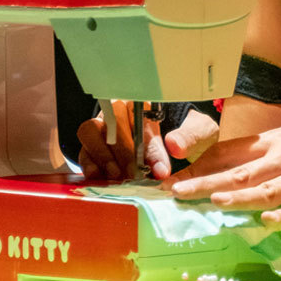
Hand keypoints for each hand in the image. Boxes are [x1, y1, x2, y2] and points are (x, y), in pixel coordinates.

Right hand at [78, 102, 220, 180]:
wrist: (186, 143)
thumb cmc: (188, 134)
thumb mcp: (197, 133)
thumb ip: (187, 138)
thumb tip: (175, 147)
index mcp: (145, 102)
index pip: (138, 114)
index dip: (145, 142)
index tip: (156, 167)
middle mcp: (119, 111)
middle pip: (111, 122)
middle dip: (123, 152)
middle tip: (135, 174)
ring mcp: (103, 128)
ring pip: (91, 133)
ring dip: (103, 156)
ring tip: (117, 176)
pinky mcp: (92, 147)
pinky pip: (84, 151)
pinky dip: (90, 165)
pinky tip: (100, 178)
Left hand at [162, 116, 280, 227]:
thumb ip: (270, 153)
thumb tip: (236, 169)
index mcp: (278, 140)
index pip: (232, 152)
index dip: (203, 165)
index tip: (176, 176)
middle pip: (241, 170)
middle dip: (206, 181)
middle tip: (176, 192)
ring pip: (267, 188)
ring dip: (238, 195)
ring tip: (213, 201)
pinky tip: (267, 221)